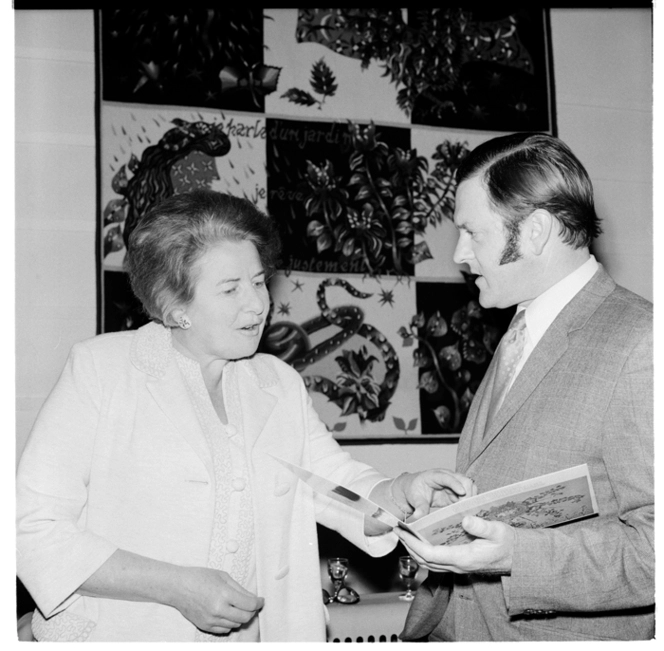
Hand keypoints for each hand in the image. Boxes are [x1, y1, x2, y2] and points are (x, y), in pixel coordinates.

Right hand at [172, 566, 263, 634]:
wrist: (178, 587)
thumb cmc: (199, 577)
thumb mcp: (223, 576)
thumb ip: (239, 588)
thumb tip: (252, 598)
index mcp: (224, 594)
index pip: (249, 604)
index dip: (258, 603)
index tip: (261, 600)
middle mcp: (218, 609)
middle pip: (245, 617)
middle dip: (252, 611)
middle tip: (252, 605)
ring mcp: (211, 620)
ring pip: (235, 624)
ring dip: (241, 617)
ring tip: (238, 607)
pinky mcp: (205, 626)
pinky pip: (224, 629)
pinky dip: (230, 623)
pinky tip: (228, 614)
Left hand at [394, 469, 476, 520]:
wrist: (415, 489)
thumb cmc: (415, 490)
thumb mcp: (415, 498)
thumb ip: (419, 506)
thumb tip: (418, 516)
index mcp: (435, 475)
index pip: (447, 477)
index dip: (455, 483)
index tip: (462, 492)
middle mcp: (448, 477)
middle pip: (464, 480)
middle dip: (468, 494)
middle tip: (464, 509)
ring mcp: (455, 485)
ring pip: (470, 489)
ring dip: (470, 500)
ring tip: (466, 513)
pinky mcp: (458, 494)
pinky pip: (468, 498)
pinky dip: (469, 505)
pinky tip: (467, 514)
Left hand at [396, 515, 515, 574]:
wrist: (518, 557)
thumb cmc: (508, 542)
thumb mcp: (498, 530)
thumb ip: (482, 526)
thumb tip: (465, 519)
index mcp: (464, 557)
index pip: (431, 554)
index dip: (414, 543)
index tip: (403, 532)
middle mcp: (458, 566)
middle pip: (425, 560)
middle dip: (408, 546)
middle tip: (397, 531)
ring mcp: (458, 567)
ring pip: (429, 563)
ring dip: (414, 550)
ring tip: (404, 534)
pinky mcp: (459, 564)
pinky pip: (436, 561)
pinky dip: (423, 552)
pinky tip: (419, 540)